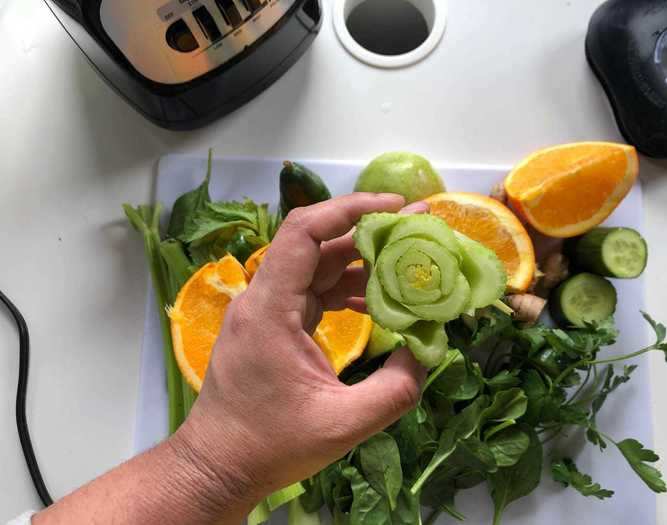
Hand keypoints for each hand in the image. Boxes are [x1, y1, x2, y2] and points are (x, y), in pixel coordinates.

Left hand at [174, 193, 427, 517]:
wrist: (218, 465)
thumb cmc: (270, 446)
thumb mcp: (343, 424)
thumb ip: (396, 390)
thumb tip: (425, 350)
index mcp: (270, 308)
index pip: (304, 232)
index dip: (349, 209)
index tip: (395, 207)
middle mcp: (264, 299)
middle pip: (316, 244)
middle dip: (367, 232)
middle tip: (417, 229)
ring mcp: (266, 311)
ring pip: (316, 267)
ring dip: (360, 263)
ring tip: (407, 264)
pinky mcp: (273, 326)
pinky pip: (313, 292)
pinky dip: (346, 290)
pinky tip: (377, 302)